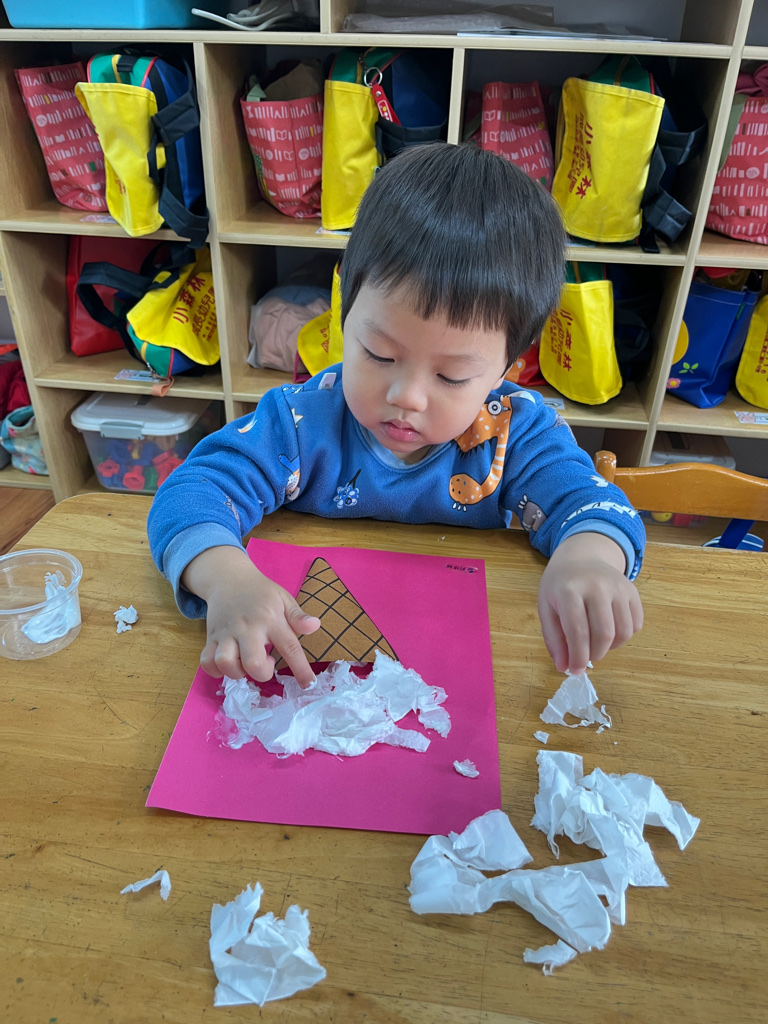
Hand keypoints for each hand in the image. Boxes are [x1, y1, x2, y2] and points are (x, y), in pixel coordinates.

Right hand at [181, 546, 320, 687]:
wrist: (228, 578)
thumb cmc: (261, 592)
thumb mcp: (283, 598)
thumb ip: (298, 616)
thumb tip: (316, 626)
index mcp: (271, 619)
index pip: (290, 647)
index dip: (300, 669)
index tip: (308, 685)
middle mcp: (248, 627)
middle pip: (253, 663)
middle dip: (261, 673)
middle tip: (265, 662)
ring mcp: (227, 633)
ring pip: (225, 663)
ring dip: (237, 672)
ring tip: (244, 663)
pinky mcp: (211, 637)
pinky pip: (206, 662)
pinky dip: (215, 670)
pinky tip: (228, 664)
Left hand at [538, 533, 642, 673]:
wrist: (582, 556)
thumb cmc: (560, 585)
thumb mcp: (546, 607)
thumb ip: (554, 638)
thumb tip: (564, 667)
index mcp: (569, 590)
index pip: (578, 631)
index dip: (578, 656)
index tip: (575, 670)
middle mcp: (597, 586)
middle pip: (604, 634)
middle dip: (595, 655)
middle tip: (586, 658)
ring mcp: (618, 587)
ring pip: (623, 632)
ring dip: (610, 648)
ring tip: (596, 644)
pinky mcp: (633, 591)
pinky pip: (636, 624)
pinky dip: (624, 637)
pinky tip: (609, 632)